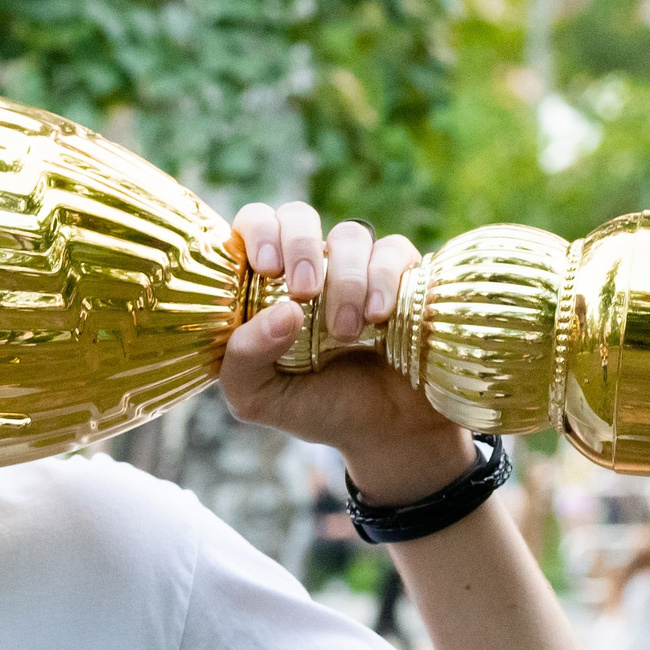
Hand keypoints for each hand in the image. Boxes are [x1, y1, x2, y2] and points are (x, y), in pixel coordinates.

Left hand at [218, 200, 475, 505]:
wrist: (389, 434)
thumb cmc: (318, 409)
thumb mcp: (259, 398)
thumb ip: (243, 359)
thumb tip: (282, 310)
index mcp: (266, 286)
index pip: (255, 225)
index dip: (258, 231)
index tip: (266, 266)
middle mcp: (311, 267)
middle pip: (299, 215)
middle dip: (300, 245)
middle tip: (303, 290)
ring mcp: (360, 269)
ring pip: (350, 234)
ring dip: (346, 279)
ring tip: (348, 332)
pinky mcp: (406, 276)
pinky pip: (395, 250)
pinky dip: (385, 279)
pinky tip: (381, 317)